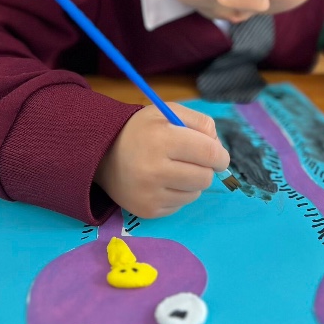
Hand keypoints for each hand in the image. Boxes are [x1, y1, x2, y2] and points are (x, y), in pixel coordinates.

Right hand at [94, 104, 230, 218]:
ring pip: (195, 193)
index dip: (221, 155)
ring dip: (192, 181)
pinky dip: (178, 193)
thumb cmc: (141, 130)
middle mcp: (154, 169)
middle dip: (206, 168)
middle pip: (205, 177)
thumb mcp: (168, 112)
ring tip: (174, 169)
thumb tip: (219, 148)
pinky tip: (163, 181)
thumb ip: (199, 123)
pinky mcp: (147, 210)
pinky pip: (180, 205)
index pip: (209, 153)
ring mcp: (149, 194)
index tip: (219, 155)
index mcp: (162, 139)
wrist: (102, 154)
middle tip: (194, 160)